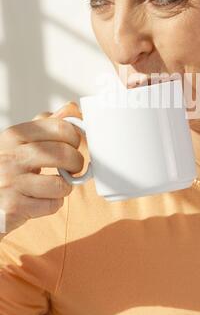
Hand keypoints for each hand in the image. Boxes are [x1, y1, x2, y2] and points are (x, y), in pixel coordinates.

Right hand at [0, 101, 84, 234]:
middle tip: (73, 167)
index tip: (74, 145)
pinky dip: (54, 203)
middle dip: (76, 162)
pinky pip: (52, 204)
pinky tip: (42, 199)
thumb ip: (47, 125)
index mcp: (14, 135)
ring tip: (55, 184)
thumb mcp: (21, 141)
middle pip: (63, 153)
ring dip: (65, 186)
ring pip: (60, 183)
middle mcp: (10, 156)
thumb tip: (71, 108)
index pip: (59, 127)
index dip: (75, 137)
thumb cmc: (8, 167)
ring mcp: (11, 182)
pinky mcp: (14, 206)